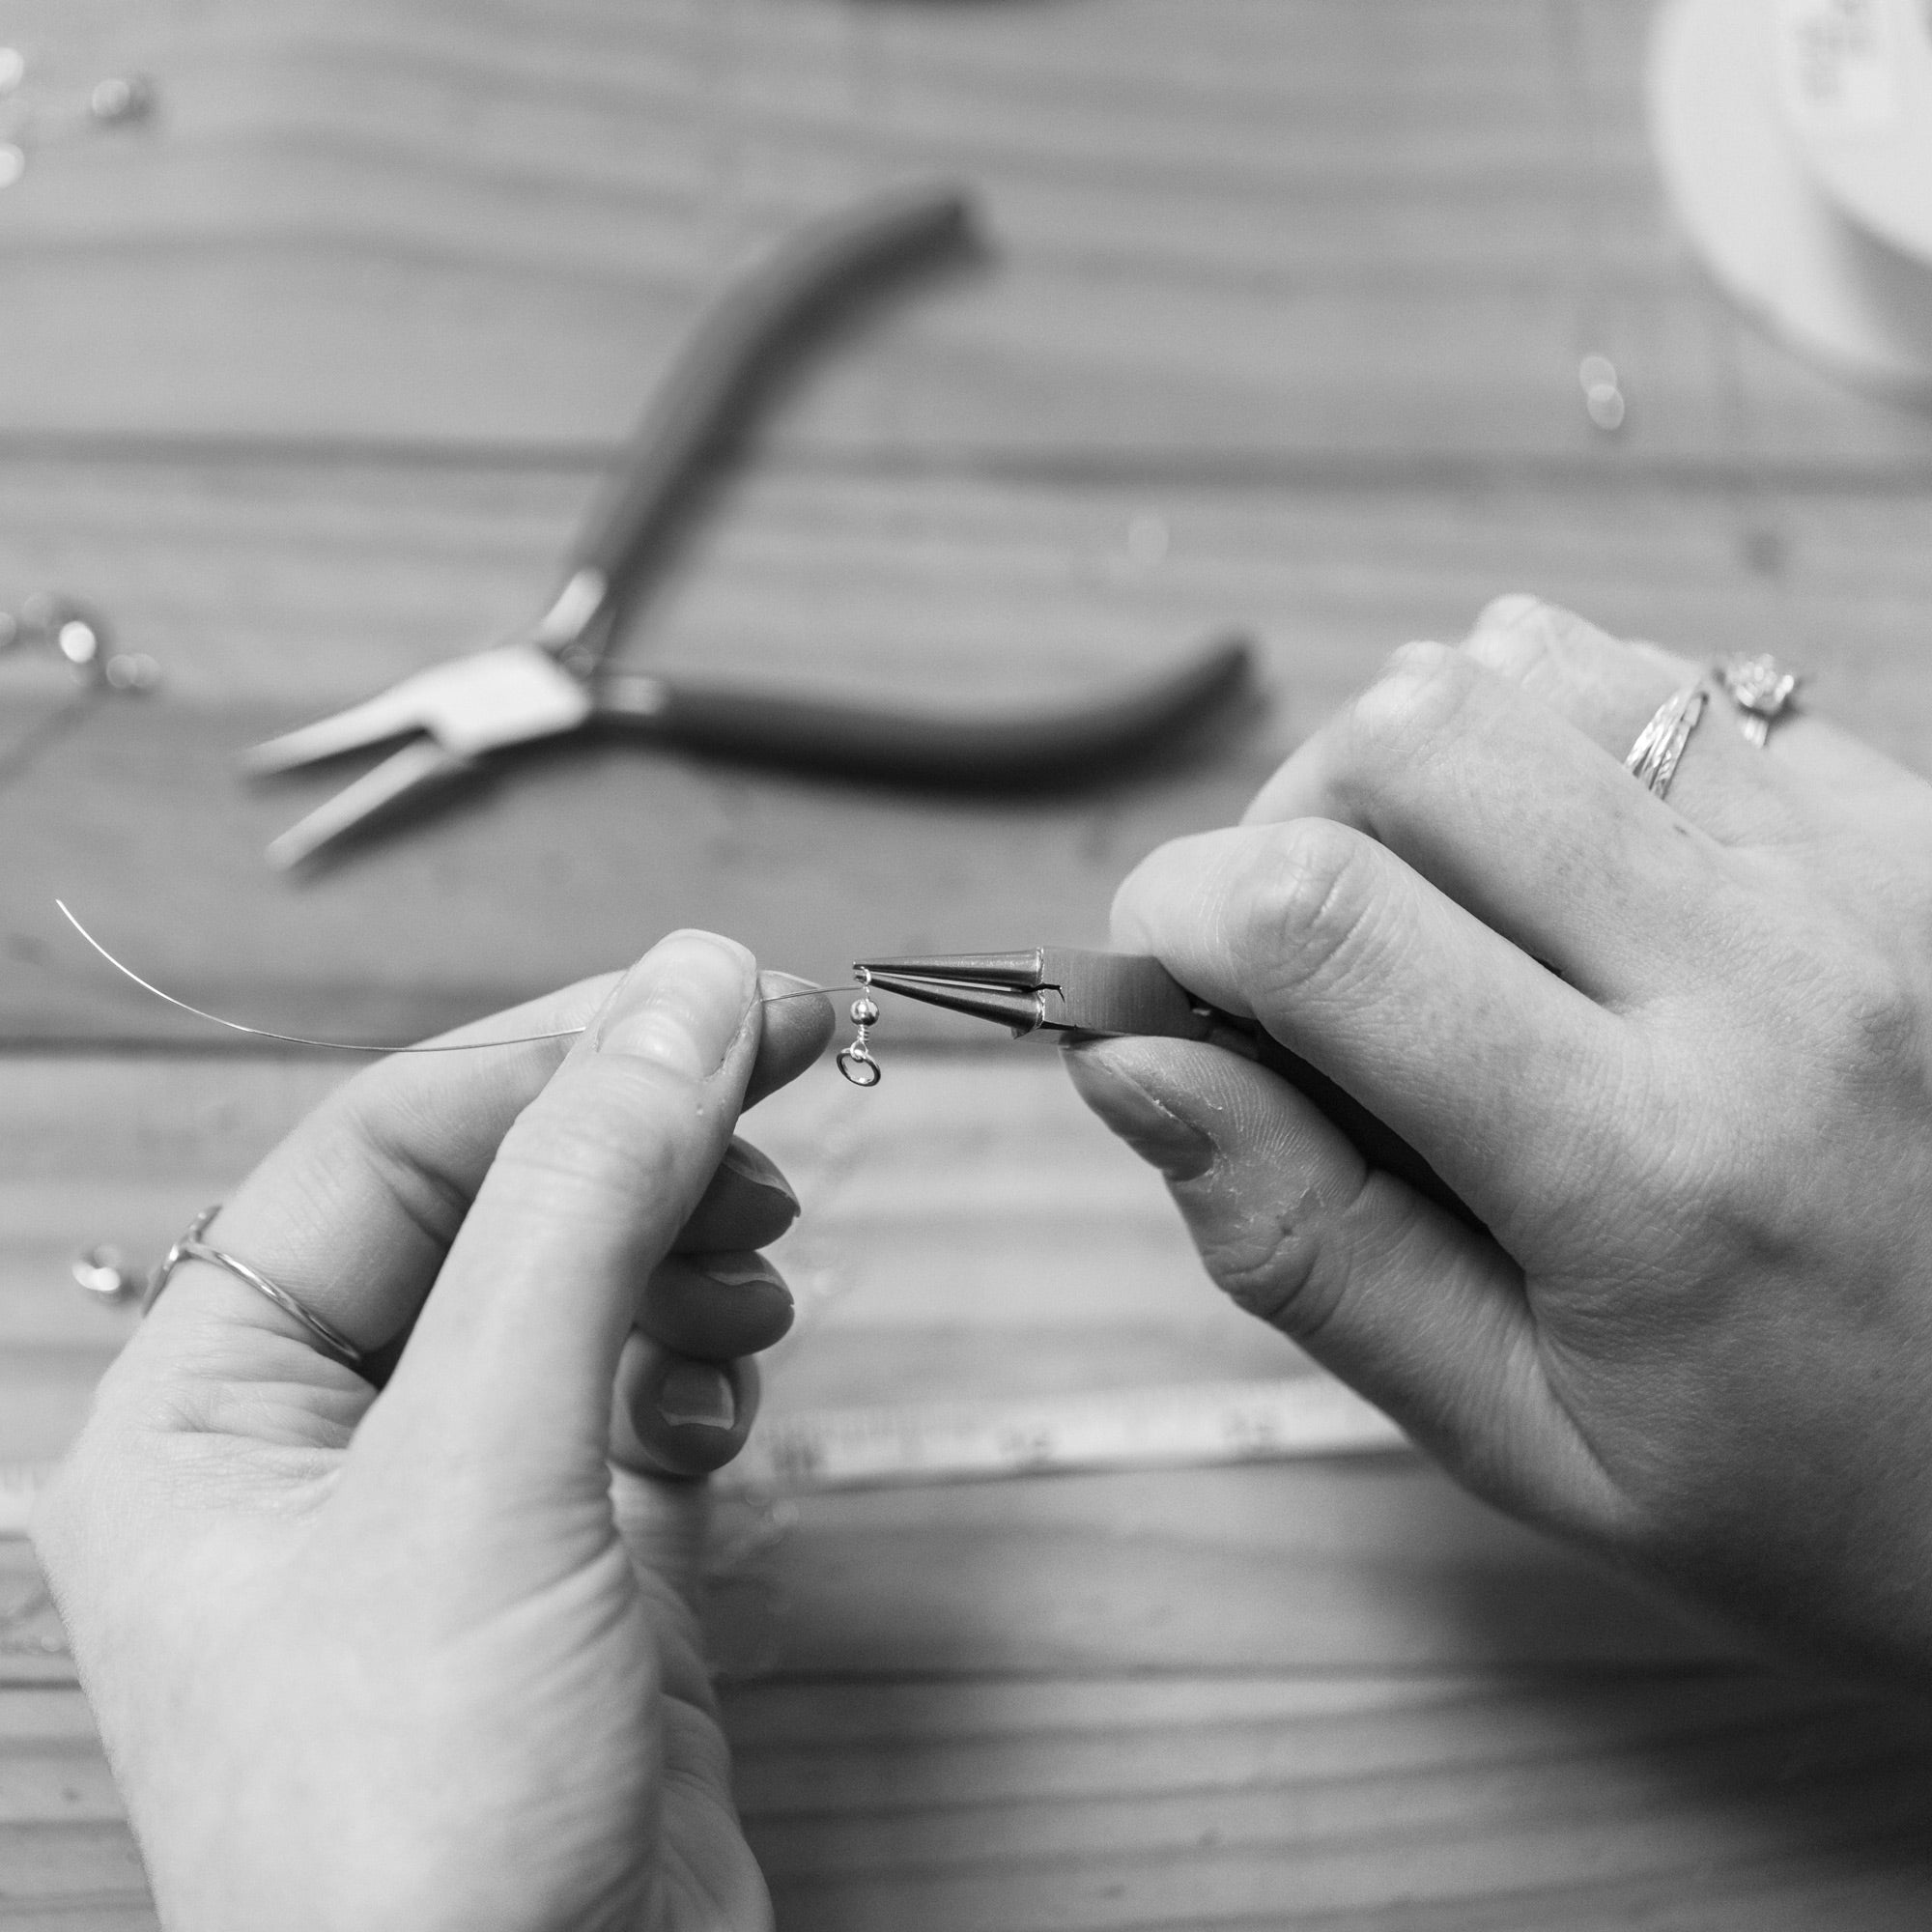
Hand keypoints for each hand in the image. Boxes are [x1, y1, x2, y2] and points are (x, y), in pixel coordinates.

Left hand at [33, 931, 832, 1931]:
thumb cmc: (421, 1842)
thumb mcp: (486, 1470)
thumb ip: (583, 1205)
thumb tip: (687, 990)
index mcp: (209, 1409)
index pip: (389, 1146)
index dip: (560, 1054)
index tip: (727, 996)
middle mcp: (315, 1448)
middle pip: (492, 1204)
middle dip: (638, 1138)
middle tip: (788, 1063)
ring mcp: (450, 1510)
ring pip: (576, 1291)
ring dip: (682, 1247)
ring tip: (764, 1266)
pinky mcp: (568, 1569)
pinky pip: (634, 1397)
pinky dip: (699, 1368)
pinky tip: (732, 1399)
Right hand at [1067, 597, 1931, 1676]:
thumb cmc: (1798, 1486)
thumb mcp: (1518, 1436)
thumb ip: (1306, 1245)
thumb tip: (1130, 1064)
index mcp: (1648, 1168)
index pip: (1324, 923)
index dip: (1173, 911)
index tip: (1152, 975)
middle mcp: (1771, 978)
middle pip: (1411, 738)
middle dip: (1283, 823)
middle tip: (1300, 961)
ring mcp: (1865, 872)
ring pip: (1527, 667)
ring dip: (1415, 771)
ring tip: (1440, 913)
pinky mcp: (1915, 821)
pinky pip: (1665, 684)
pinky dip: (1551, 745)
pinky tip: (1566, 879)